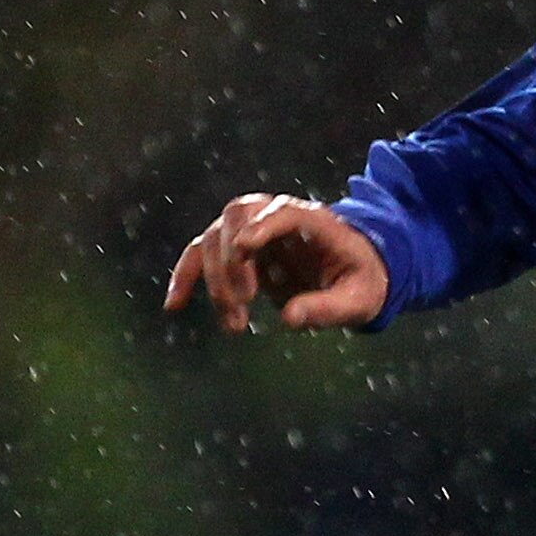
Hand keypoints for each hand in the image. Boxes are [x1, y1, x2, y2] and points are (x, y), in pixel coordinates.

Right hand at [163, 194, 388, 334]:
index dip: (263, 225)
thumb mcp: (358, 300)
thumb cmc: (360, 283)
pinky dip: (185, 277)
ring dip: (215, 280)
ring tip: (235, 325)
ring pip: (214, 238)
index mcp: (314, 220)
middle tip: (243, 303)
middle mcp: (276, 215)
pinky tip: (174, 305)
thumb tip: (289, 318)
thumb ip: (328, 308)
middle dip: (234, 261)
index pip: (284, 210)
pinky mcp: (235, 249)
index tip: (245, 248)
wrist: (353, 275)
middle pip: (238, 219)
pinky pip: (200, 254)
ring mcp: (252, 229)